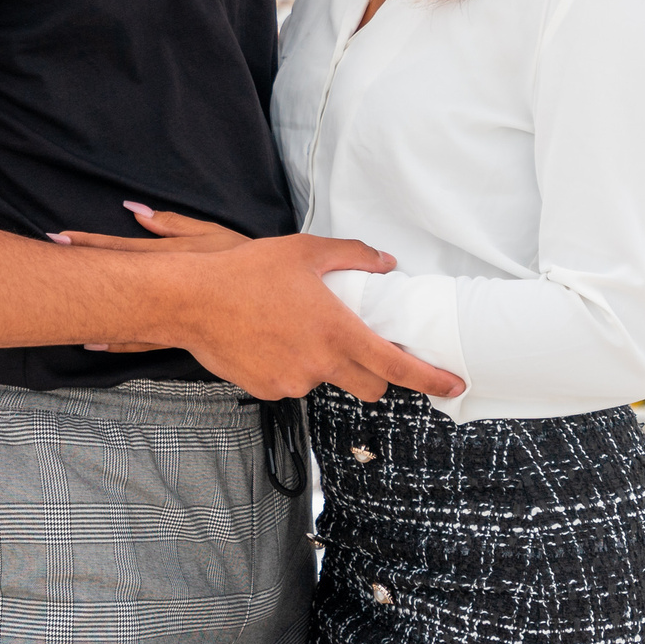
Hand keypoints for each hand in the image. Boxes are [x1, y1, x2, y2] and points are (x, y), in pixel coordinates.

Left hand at [59, 205, 244, 345]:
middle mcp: (165, 288)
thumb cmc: (244, 261)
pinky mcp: (179, 334)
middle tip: (43, 268)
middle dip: (78, 275)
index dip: (89, 244)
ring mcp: (170, 315)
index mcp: (171, 258)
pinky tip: (93, 341)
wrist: (278, 301)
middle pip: (114, 280)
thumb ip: (171, 224)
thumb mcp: (211, 235)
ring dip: (91, 312)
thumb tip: (134, 210)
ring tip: (57, 315)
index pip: (121, 249)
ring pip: (124, 315)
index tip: (60, 238)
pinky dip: (117, 340)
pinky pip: (142, 339)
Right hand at [170, 233, 464, 403]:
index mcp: (337, 331)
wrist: (191, 299)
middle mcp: (320, 363)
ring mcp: (293, 382)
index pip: (397, 366)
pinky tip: (270, 340)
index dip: (430, 379)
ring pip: (326, 380)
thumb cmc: (247, 271)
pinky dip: (291, 366)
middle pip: (370, 387)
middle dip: (377, 374)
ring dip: (323, 363)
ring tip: (292, 328)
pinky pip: (292, 383)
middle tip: (364, 349)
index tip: (453, 385)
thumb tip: (385, 262)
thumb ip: (353, 256)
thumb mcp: (305, 251)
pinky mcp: (268, 391)